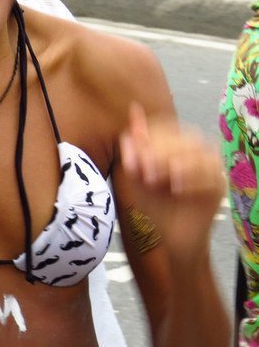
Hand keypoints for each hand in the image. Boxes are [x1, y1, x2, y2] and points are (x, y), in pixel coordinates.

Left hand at [120, 103, 224, 266]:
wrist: (168, 238)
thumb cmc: (152, 205)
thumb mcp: (136, 175)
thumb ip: (134, 146)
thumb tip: (133, 112)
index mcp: (176, 146)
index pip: (167, 127)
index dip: (149, 138)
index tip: (132, 156)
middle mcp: (197, 153)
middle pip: (185, 138)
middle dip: (161, 151)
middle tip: (143, 170)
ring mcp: (211, 169)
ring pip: (200, 154)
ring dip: (174, 163)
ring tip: (154, 179)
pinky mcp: (219, 187)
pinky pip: (211, 175)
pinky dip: (191, 179)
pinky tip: (176, 188)